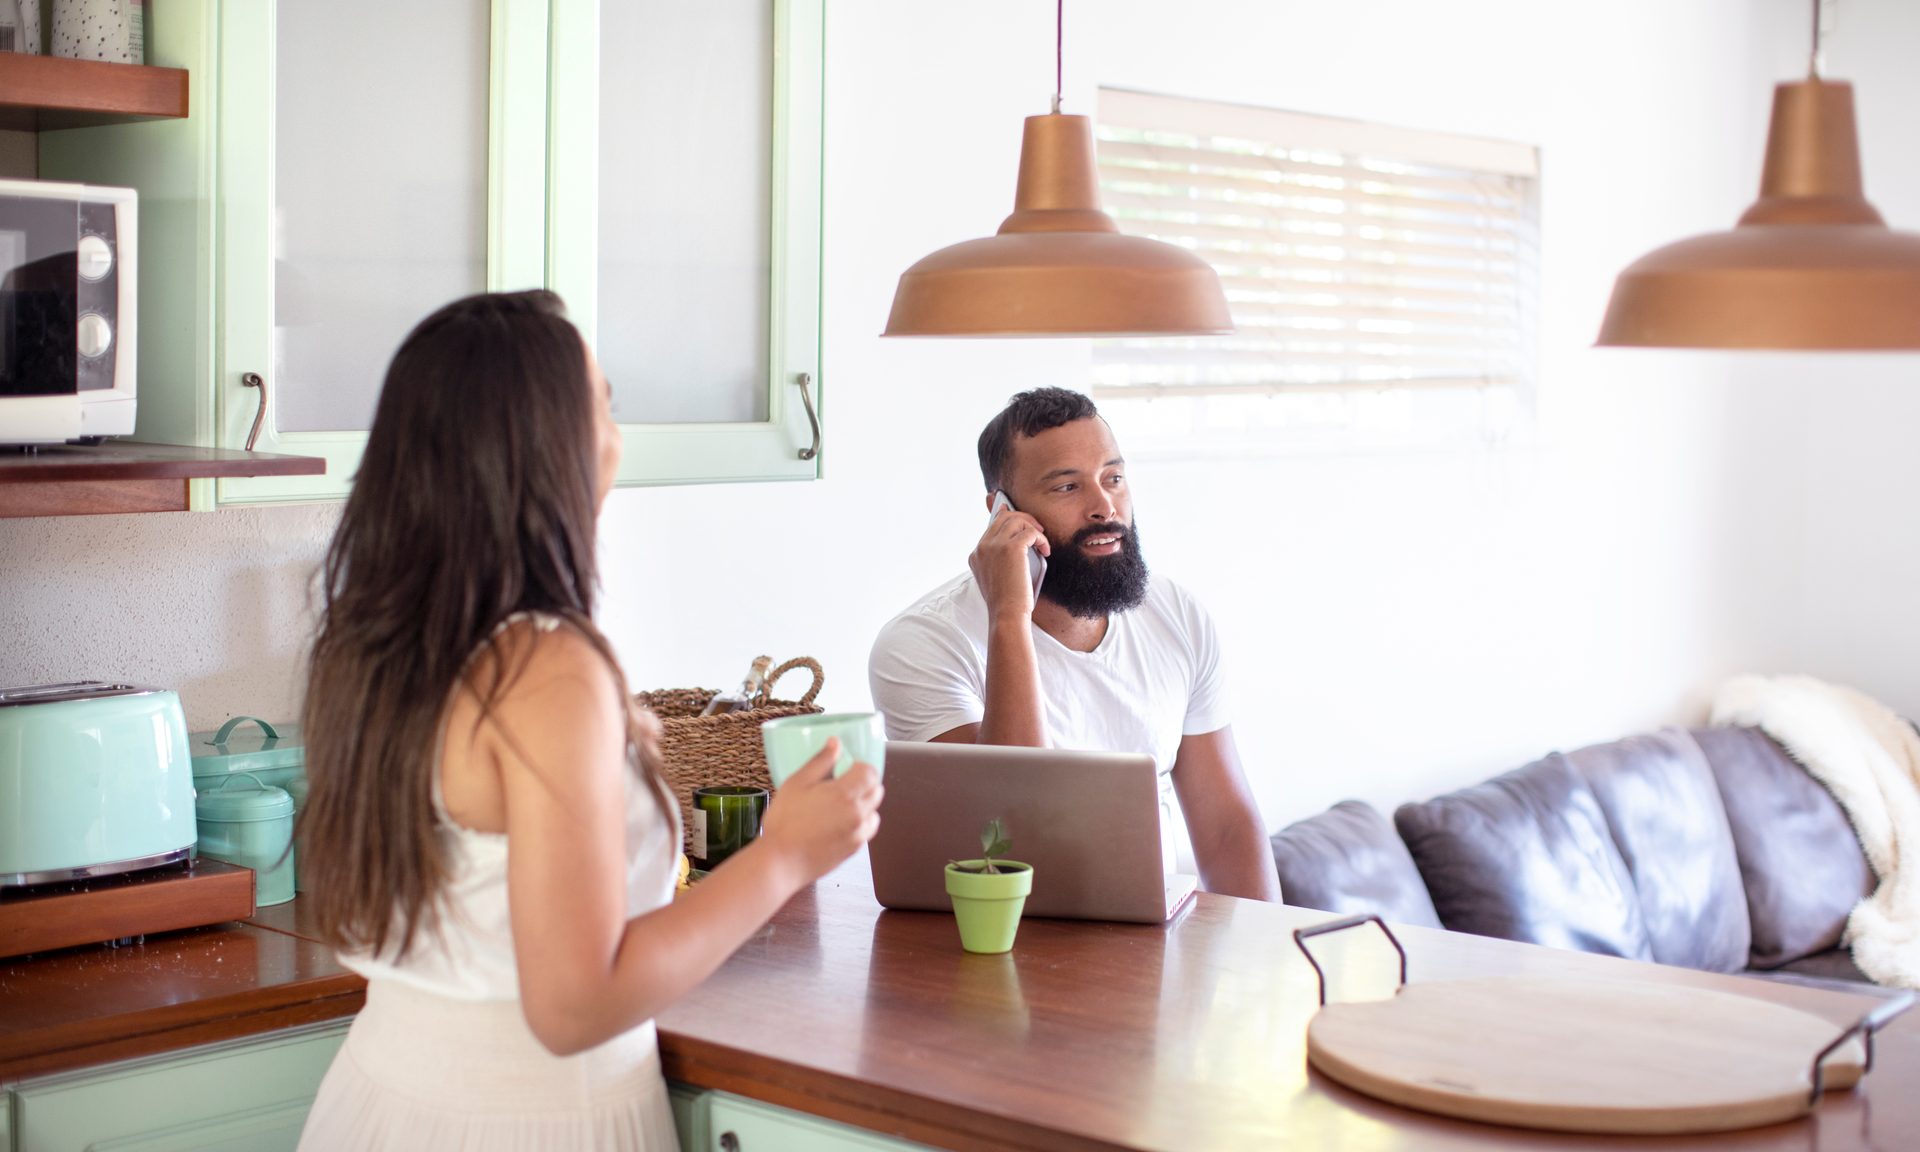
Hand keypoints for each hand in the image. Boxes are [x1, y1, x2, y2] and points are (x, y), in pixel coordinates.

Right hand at [759, 738, 882, 884]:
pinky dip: (859, 824)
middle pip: (877, 791)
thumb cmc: (785, 822)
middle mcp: (858, 814)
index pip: (871, 772)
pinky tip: (839, 823)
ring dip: (864, 805)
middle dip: (865, 783)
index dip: (862, 767)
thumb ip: (821, 761)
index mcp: (845, 794)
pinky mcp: (854, 850)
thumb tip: (835, 743)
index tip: (849, 768)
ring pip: (874, 812)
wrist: (781, 861)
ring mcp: (858, 834)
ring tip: (841, 806)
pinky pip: (866, 831)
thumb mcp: (797, 783)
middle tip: (844, 784)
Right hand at [970, 506, 1049, 619]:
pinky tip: (1045, 551)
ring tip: (1042, 542)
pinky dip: (1041, 539)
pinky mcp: (1011, 548)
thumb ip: (1000, 560)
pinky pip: (1030, 532)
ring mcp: (994, 545)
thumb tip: (1019, 543)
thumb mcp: (997, 578)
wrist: (1006, 615)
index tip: (1019, 516)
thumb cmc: (1006, 602)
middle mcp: (982, 547)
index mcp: (976, 554)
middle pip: (1003, 517)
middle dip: (1023, 519)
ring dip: (1033, 528)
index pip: (992, 526)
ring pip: (1016, 520)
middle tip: (1037, 529)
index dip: (1007, 518)